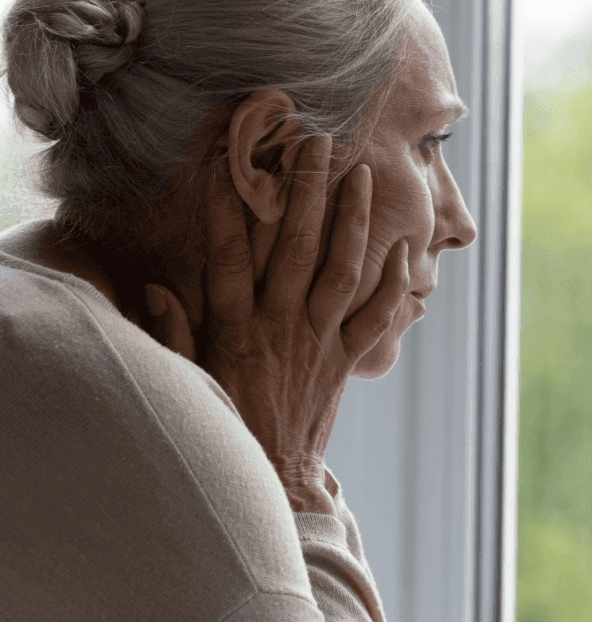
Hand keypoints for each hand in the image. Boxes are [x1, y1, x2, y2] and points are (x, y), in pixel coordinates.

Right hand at [144, 136, 409, 510]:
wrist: (273, 477)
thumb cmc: (226, 426)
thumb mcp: (187, 383)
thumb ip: (172, 335)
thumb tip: (158, 287)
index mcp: (235, 329)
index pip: (228, 257)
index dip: (226, 209)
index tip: (227, 165)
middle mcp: (281, 326)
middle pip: (296, 248)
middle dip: (306, 192)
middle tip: (316, 143)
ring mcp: (319, 341)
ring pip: (340, 270)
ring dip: (352, 221)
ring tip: (361, 175)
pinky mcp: (346, 358)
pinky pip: (375, 318)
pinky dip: (394, 286)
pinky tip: (403, 252)